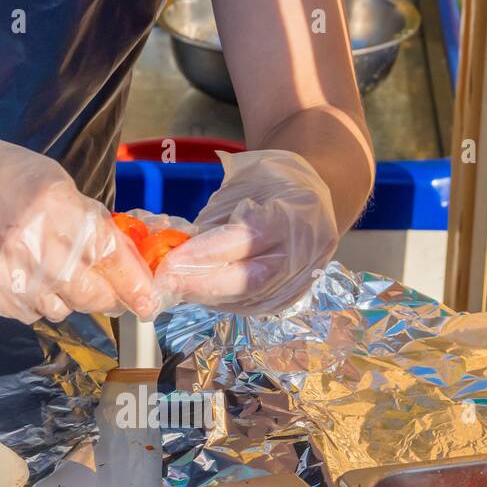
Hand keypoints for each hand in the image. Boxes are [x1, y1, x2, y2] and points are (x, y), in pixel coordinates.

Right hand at [0, 113, 155, 322]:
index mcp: (55, 206)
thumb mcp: (49, 179)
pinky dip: (36, 300)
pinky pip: (30, 313)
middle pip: (92, 293)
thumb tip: (120, 261)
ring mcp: (8, 275)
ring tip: (51, 271)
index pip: (111, 256)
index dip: (135, 283)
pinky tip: (22, 275)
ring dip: (68, 297)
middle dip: (107, 297)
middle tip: (109, 293)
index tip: (149, 301)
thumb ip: (85, 219)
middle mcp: (34, 246)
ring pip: (62, 308)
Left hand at [153, 150, 337, 315]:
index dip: (209, 252)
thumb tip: (179, 248)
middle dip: (203, 284)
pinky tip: (196, 292)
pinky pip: (250, 304)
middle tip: (166, 284)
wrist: (320, 199)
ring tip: (173, 288)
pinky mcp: (289, 297)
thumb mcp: (246, 181)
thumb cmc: (277, 183)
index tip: (173, 259)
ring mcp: (300, 280)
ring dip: (206, 296)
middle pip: (251, 279)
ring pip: (248, 298)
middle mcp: (304, 252)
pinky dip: (219, 300)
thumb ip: (218, 217)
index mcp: (297, 213)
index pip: (250, 238)